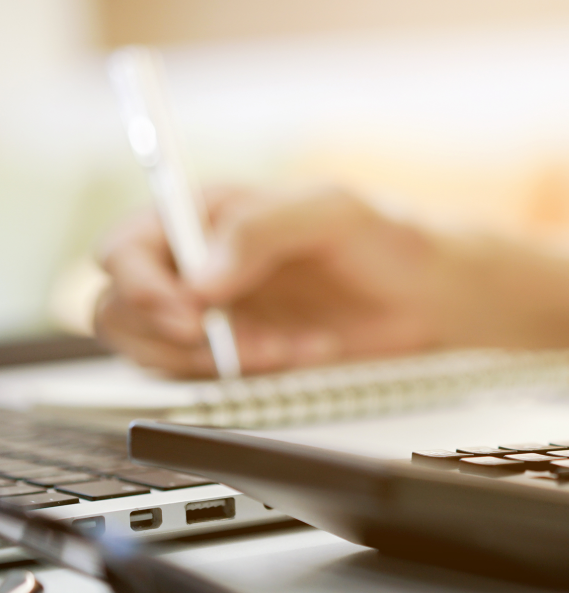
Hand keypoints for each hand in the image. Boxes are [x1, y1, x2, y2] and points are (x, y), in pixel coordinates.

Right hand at [95, 185, 451, 376]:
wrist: (426, 296)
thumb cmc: (382, 239)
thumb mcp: (332, 213)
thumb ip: (263, 230)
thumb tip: (201, 277)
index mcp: (203, 215)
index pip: (125, 248)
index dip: (140, 284)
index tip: (189, 311)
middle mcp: (194, 265)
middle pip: (118, 307)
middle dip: (167, 334)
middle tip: (229, 341)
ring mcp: (211, 314)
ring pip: (155, 351)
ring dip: (216, 358)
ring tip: (284, 342)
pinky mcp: (236, 355)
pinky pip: (211, 378)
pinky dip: (253, 374)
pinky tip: (304, 349)